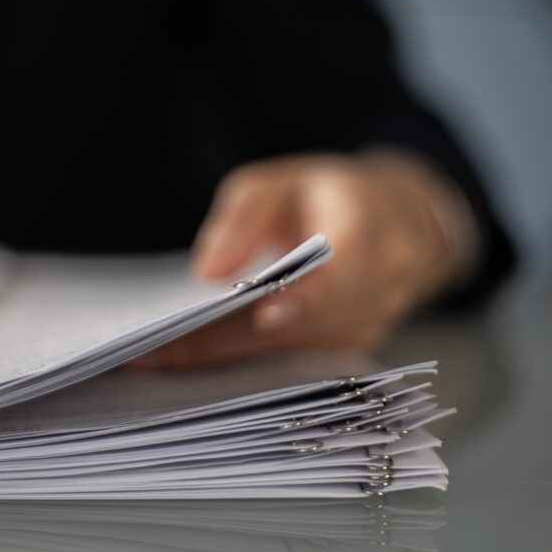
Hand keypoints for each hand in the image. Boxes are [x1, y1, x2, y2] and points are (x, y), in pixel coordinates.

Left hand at [131, 152, 478, 367]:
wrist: (396, 224)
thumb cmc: (324, 196)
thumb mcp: (280, 183)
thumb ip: (243, 218)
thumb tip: (206, 273)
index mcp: (369, 233)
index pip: (343, 271)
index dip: (307, 297)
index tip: (264, 317)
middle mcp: (378, 290)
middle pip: (303, 326)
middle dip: (230, 340)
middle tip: (156, 352)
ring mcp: (368, 329)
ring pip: (293, 357)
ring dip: (225, 361)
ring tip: (156, 360)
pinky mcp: (348, 354)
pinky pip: (292, 368)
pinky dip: (241, 368)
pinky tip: (188, 366)